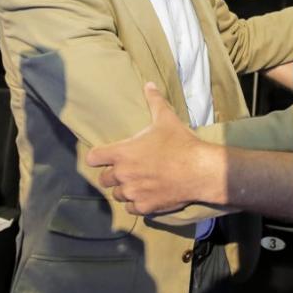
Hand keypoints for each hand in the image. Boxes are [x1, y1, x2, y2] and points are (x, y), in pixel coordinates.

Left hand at [86, 83, 205, 215]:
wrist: (199, 170)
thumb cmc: (180, 142)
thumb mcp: (165, 118)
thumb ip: (154, 101)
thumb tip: (149, 84)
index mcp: (121, 153)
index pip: (93, 158)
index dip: (97, 157)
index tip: (103, 157)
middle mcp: (122, 174)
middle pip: (103, 179)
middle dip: (112, 175)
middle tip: (126, 170)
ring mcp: (132, 192)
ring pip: (118, 194)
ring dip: (124, 189)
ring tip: (137, 183)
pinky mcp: (144, 206)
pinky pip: (131, 208)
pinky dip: (136, 203)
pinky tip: (146, 195)